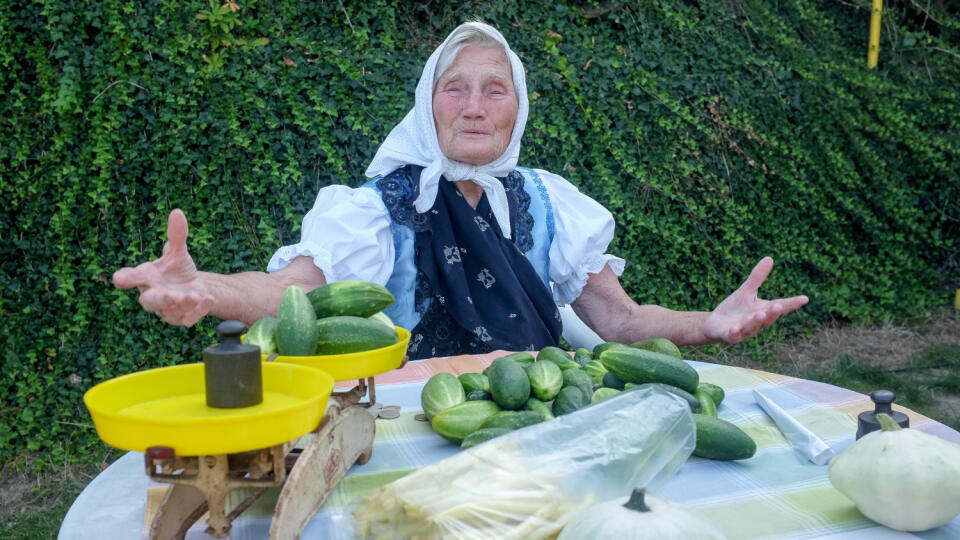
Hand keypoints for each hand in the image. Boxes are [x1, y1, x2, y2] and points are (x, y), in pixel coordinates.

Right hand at [112, 209, 213, 325]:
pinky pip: (188, 319)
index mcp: (145, 278)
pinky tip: (207, 300)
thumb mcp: (177, 252)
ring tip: (192, 296)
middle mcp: (153, 295)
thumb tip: (177, 212)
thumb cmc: (178, 270)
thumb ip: (176, 236)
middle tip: (170, 296)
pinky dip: (198, 311)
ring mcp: (168, 309)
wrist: (195, 287)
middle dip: (159, 299)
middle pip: (148, 302)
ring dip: (181, 305)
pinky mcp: (183, 318)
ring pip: (170, 313)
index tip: (120, 280)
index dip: (124, 279)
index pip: (129, 278)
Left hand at [701, 257, 808, 343]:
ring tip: (760, 314)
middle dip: (773, 313)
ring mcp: (743, 330)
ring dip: (756, 321)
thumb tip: (770, 258)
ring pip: (751, 327)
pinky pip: (733, 335)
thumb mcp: (746, 292)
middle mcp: (756, 323)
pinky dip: (735, 332)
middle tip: (779, 306)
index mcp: (763, 311)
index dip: (792, 303)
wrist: (714, 325)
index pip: (780, 307)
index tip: (805, 298)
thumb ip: (757, 278)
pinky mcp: (729, 336)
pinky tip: (735, 328)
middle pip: (767, 318)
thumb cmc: (734, 309)